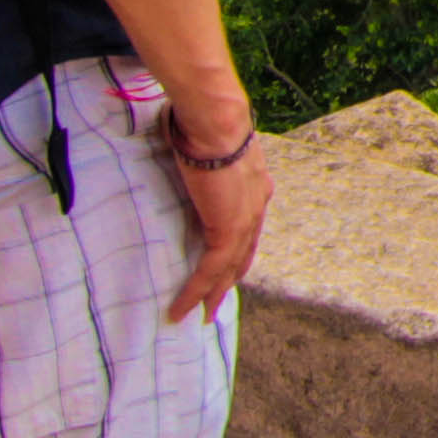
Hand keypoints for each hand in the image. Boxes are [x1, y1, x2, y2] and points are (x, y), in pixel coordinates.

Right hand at [163, 97, 270, 323]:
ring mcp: (244, 221)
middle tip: (215, 303)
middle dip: (228, 280)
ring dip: (212, 294)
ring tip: (200, 315)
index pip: (247, 229)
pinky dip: (195, 292)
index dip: (237, 251)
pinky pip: (210, 271)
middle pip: (243, 254)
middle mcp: (255, 207)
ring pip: (228, 269)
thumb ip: (206, 159)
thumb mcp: (210, 146)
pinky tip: (182, 308)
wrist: (217, 124)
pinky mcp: (227, 231)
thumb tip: (186, 149)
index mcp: (255, 187)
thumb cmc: (207, 123)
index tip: (227, 267)